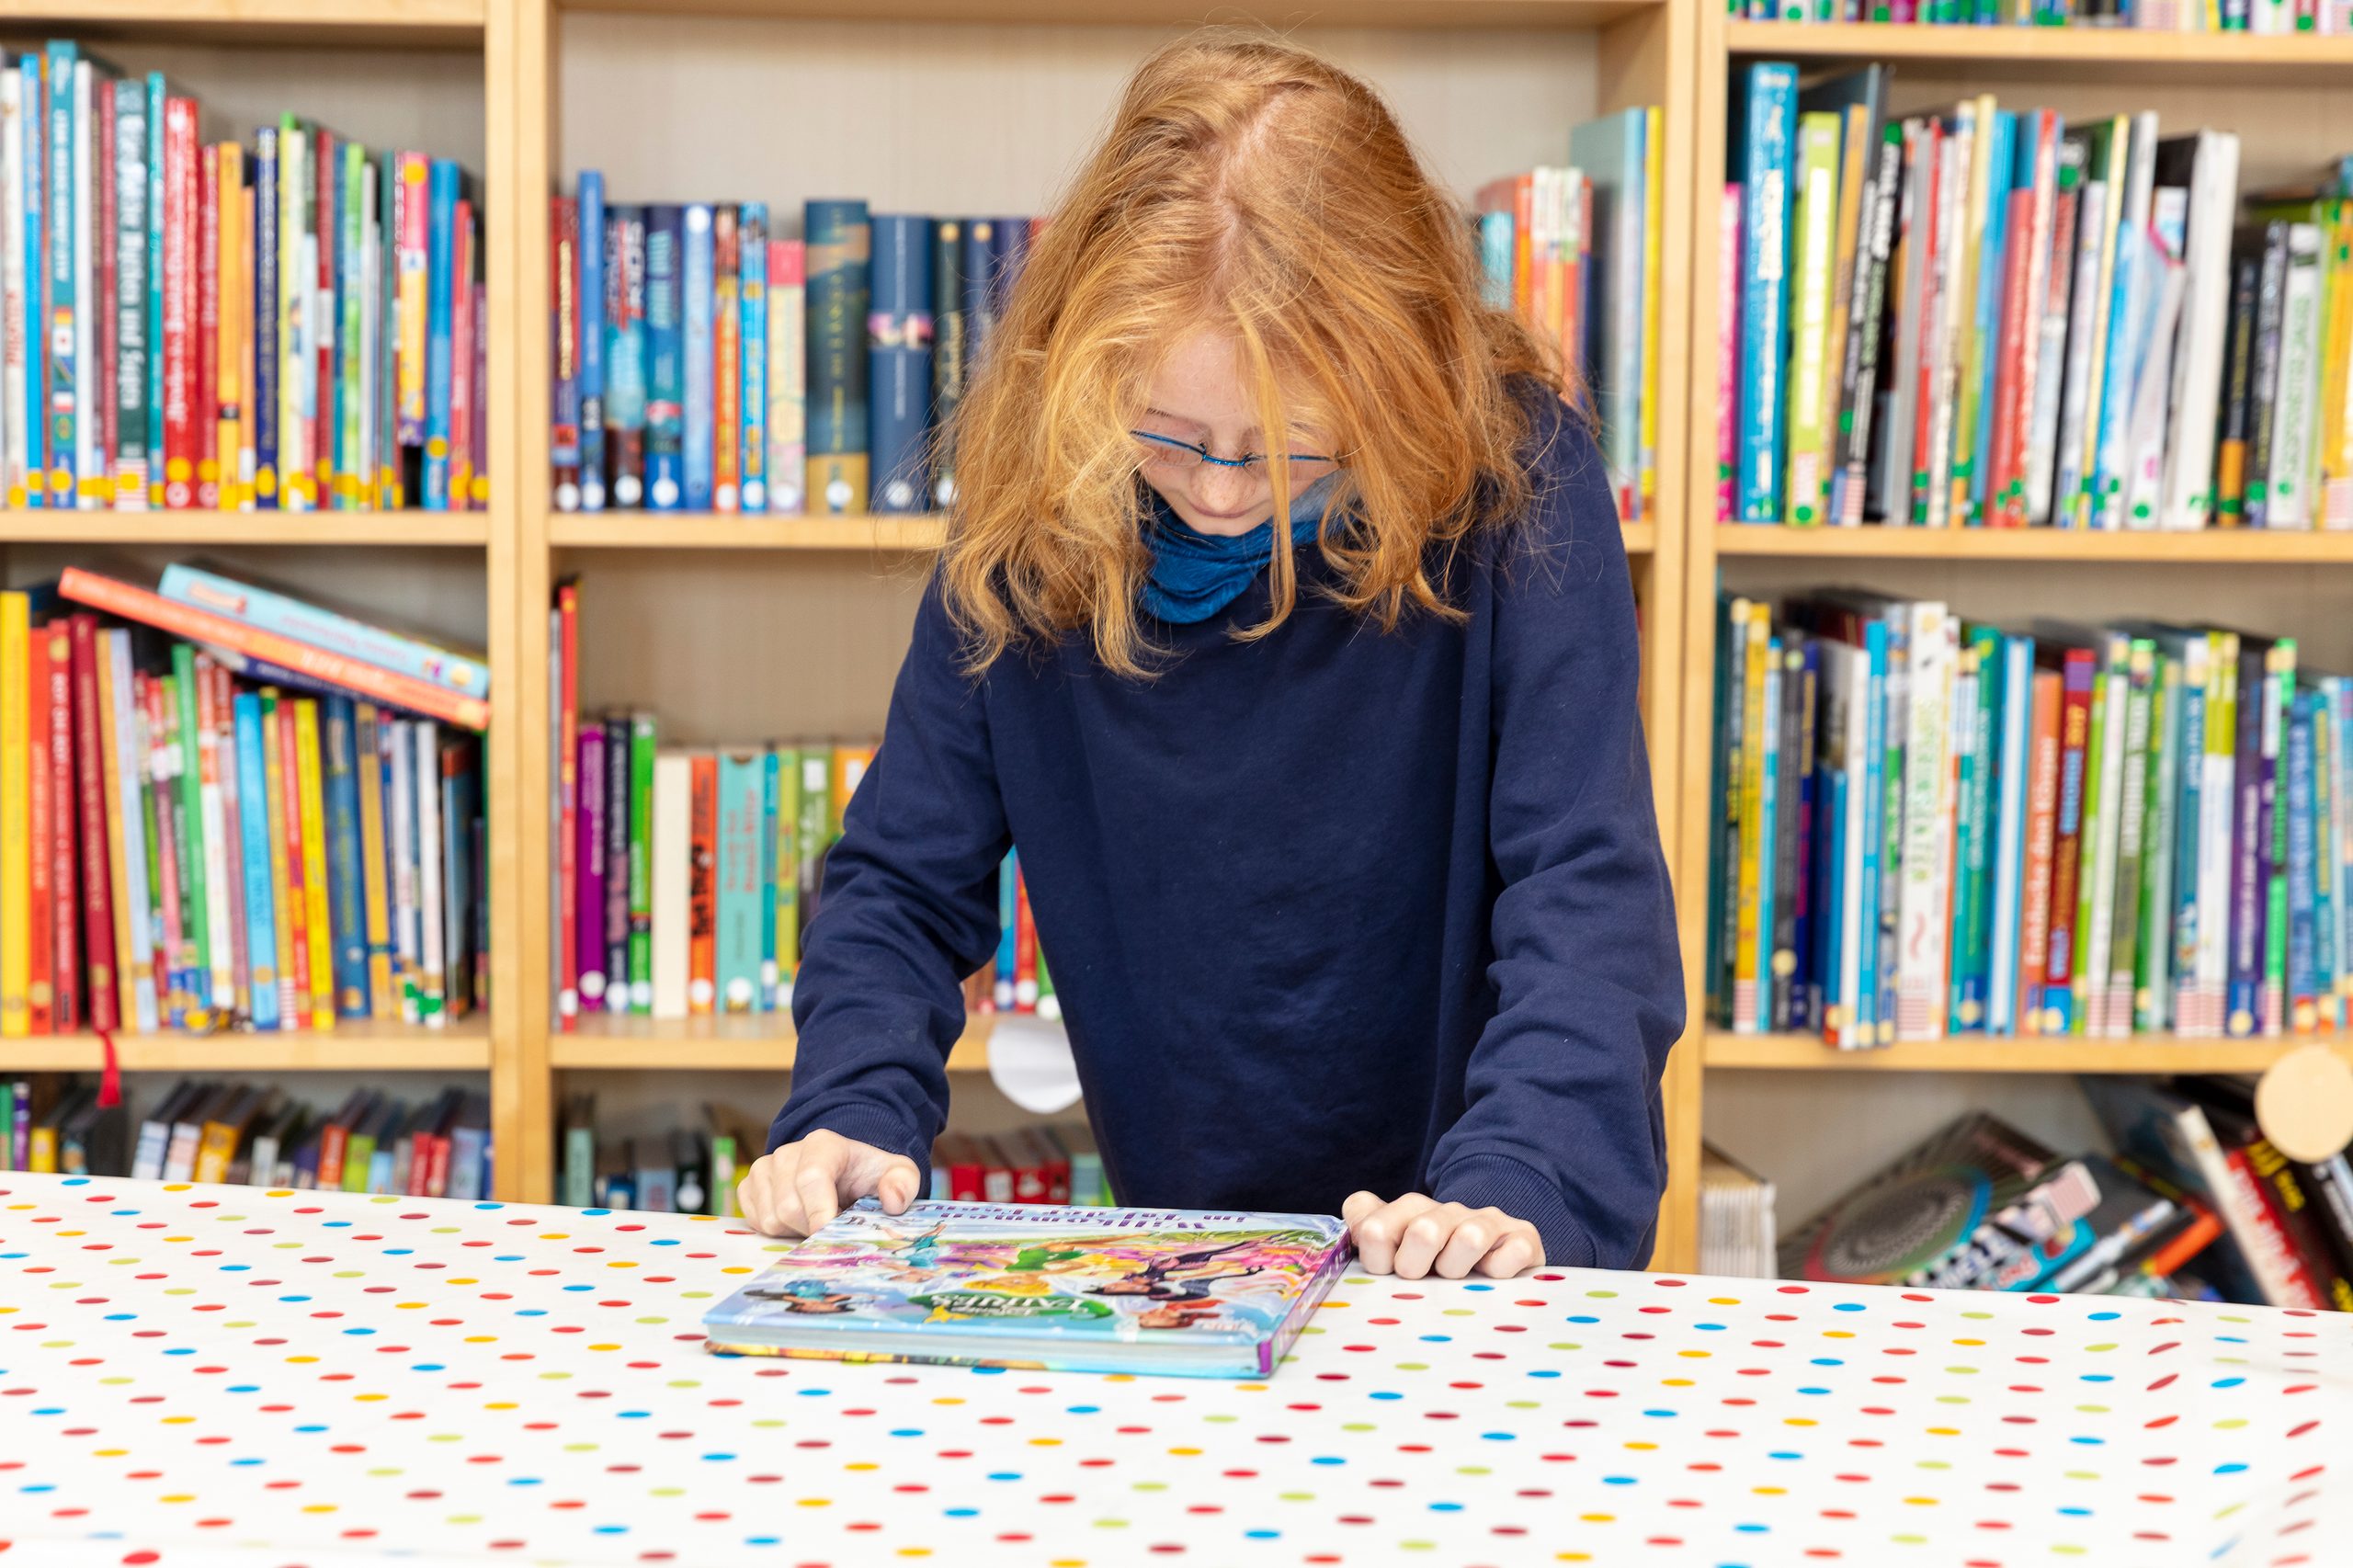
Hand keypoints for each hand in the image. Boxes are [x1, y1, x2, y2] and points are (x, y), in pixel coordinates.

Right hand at [737, 1129, 921, 1237]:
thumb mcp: (897, 1174)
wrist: (844, 1172)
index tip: (830, 1234)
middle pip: (790, 1207)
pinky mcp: (749, 1187)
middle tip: (835, 1226)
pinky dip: (777, 1231)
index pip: (812, 1178)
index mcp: (823, 1144)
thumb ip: (903, 1183)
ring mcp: (764, 1169)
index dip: (820, 1211)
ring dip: (796, 1231)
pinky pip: (755, 1222)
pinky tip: (798, 1220)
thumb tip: (892, 1201)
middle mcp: (787, 1153)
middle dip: (813, 1228)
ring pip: (771, 1219)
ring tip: (818, 1219)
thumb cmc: (868, 1175)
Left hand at [1343, 1191, 1542, 1279]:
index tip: (1387, 1270)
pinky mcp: (1523, 1237)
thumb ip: (1366, 1233)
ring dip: (1458, 1269)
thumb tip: (1356, 1229)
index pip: (1374, 1226)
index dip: (1376, 1258)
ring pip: (1470, 1238)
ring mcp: (1486, 1221)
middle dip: (1416, 1267)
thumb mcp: (1396, 1253)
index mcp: (1408, 1211)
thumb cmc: (1437, 1265)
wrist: (1499, 1255)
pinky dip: (1501, 1271)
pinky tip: (1493, 1277)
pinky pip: (1514, 1252)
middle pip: (1422, 1231)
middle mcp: (1446, 1211)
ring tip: (1458, 1279)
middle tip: (1424, 1279)